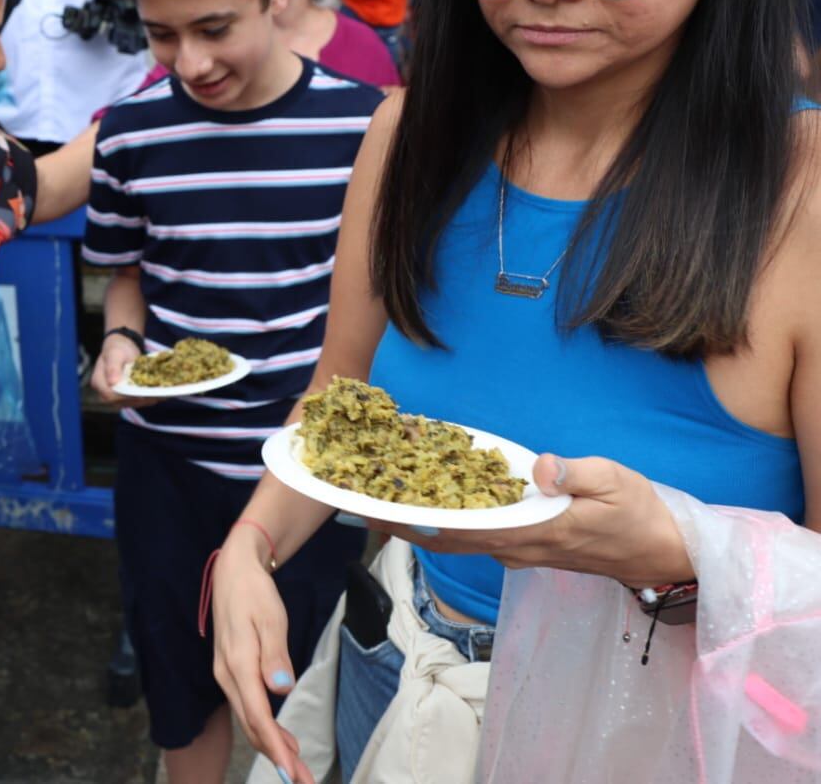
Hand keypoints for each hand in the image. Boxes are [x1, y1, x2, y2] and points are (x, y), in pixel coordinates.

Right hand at [89, 334, 155, 408]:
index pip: (110, 395)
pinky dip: (147, 399)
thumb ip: (113, 367)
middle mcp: (105, 392)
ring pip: (130, 403)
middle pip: (121, 402)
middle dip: (139, 399)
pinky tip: (159, 396)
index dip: (125, 396)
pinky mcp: (125, 397)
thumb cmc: (117, 349)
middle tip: (155, 396)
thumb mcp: (115, 354)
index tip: (140, 394)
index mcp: (99, 382)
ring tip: (160, 396)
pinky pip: (136, 401)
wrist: (122, 348)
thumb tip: (112, 382)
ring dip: (145, 401)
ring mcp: (115, 396)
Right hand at [211, 529, 315, 783]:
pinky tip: (282, 738)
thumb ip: (275, 655)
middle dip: (277, 757)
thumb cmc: (254, 592)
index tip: (292, 772)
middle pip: (252, 726)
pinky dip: (266, 728)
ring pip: (249, 719)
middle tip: (303, 780)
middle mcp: (228, 675)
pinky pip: (248, 707)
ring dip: (272, 745)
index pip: (258, 716)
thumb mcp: (271, 618)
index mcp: (237, 664)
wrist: (233, 571)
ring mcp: (227, 675)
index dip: (275, 747)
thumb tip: (281, 689)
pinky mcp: (232, 671)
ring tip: (298, 767)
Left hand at [367, 454, 694, 587]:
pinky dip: (447, 520)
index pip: (462, 530)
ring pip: (459, 538)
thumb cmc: (639, 513)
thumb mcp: (615, 482)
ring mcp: (518, 550)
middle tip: (358, 504)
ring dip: (421, 522)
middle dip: (403, 523)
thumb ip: (576, 474)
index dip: (418, 522)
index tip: (378, 512)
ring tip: (382, 499)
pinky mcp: (524, 545)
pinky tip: (429, 501)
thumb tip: (541, 469)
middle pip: (447, 537)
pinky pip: (476, 534)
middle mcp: (516, 547)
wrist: (663, 552)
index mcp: (532, 532)